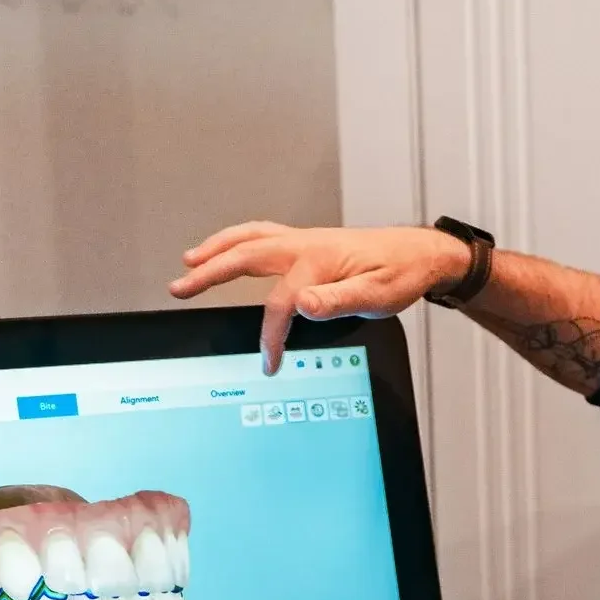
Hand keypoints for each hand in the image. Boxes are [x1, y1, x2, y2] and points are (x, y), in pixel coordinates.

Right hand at [168, 221, 470, 373]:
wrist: (420, 254)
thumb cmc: (400, 275)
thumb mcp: (378, 296)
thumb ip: (338, 301)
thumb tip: (302, 303)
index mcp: (318, 260)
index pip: (280, 302)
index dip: (270, 336)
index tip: (268, 364)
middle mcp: (305, 244)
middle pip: (245, 255)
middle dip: (210, 272)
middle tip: (179, 287)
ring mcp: (304, 240)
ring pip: (249, 238)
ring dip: (217, 249)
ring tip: (190, 262)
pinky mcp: (307, 242)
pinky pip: (261, 236)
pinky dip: (238, 241)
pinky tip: (227, 250)